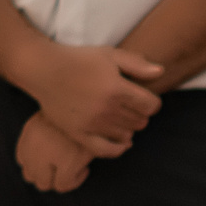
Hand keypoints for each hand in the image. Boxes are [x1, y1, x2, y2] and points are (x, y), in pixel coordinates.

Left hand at [17, 113, 94, 192]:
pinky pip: (62, 185)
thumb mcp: (55, 115)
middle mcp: (35, 145)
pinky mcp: (68, 163)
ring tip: (73, 170)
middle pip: (29, 175)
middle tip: (62, 169)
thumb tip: (37, 161)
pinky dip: (74, 181)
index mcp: (31, 132)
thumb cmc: (81, 112)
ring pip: (43, 184)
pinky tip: (84, 169)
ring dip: (57, 180)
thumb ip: (42, 134)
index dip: (37, 164)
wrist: (96, 107)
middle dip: (45, 175)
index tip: (52, 161)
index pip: (22, 159)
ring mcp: (50, 156)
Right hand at [29, 45, 161, 148]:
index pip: (151, 105)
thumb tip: (161, 72)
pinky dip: (118, 148)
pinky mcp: (79, 134)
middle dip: (140, 114)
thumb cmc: (79, 60)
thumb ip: (136, 64)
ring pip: (127, 135)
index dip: (152, 102)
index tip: (145, 98)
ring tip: (122, 118)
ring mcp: (93, 124)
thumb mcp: (109, 55)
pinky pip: (106, 150)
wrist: (45, 70)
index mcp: (117, 88)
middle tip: (132, 107)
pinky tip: (121, 142)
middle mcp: (107, 109)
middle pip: (140, 121)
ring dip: (129, 128)